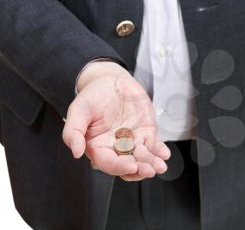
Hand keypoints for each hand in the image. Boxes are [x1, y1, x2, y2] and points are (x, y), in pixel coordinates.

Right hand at [62, 61, 170, 180]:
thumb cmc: (92, 96)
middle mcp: (116, 147)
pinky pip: (154, 145)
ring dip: (152, 163)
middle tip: (149, 170)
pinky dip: (160, 150)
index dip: (119, 166)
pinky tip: (164, 154)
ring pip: (143, 157)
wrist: (110, 81)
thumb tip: (75, 152)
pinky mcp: (146, 132)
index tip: (130, 165)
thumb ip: (73, 131)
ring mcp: (133, 140)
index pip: (108, 162)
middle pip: (128, 164)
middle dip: (140, 169)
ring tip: (160, 166)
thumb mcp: (79, 110)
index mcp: (98, 147)